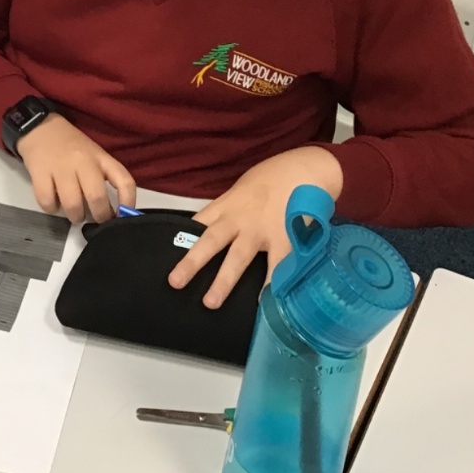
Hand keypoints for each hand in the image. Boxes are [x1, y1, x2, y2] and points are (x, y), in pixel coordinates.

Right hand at [17, 115, 136, 222]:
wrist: (40, 127)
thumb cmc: (71, 145)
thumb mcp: (94, 155)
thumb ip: (104, 178)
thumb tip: (110, 212)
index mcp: (101, 158)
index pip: (124, 181)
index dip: (128, 202)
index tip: (123, 216)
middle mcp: (83, 162)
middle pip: (96, 197)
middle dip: (99, 216)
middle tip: (96, 220)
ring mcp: (61, 167)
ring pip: (72, 204)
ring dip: (75, 216)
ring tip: (74, 214)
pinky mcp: (40, 173)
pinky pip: (47, 202)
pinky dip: (51, 208)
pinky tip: (53, 202)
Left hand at [168, 146, 343, 308]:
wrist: (308, 168)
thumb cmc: (276, 176)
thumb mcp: (245, 187)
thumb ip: (232, 207)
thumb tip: (218, 225)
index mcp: (227, 204)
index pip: (198, 222)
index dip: (182, 238)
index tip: (165, 256)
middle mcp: (239, 219)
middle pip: (210, 241)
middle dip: (192, 262)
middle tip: (174, 282)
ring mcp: (261, 231)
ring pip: (237, 258)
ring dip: (223, 281)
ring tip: (211, 303)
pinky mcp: (284, 240)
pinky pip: (275, 268)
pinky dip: (269, 286)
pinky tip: (263, 305)